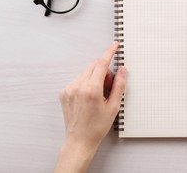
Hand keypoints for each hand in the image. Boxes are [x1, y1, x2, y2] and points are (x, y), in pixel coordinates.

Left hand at [55, 41, 124, 172]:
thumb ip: (119, 85)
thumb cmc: (97, 127)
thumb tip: (122, 70)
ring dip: (95, 76)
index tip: (114, 45)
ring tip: (99, 94)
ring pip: (86, 71)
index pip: (101, 64)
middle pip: (93, 66)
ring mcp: (69, 89)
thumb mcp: (114, 106)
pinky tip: (90, 96)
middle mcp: (78, 87)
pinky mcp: (64, 92)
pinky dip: (86, 82)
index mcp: (91, 90)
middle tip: (109, 85)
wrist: (79, 140)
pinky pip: (78, 78)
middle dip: (104, 70)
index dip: (109, 52)